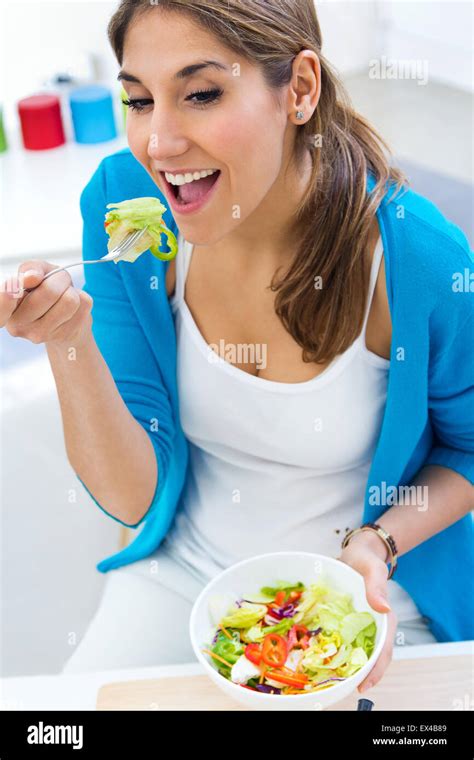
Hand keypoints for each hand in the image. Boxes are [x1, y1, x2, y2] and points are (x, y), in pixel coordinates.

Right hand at [0, 261, 92, 347]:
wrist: (65, 314)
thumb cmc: (45, 288)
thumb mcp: (36, 271)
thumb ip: (30, 269)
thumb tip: (31, 277)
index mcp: (4, 308)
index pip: (2, 306)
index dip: (8, 295)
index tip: (16, 289)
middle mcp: (17, 326)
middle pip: (49, 292)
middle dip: (59, 279)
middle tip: (58, 281)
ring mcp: (41, 335)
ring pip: (70, 301)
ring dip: (71, 290)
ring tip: (64, 295)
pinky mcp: (65, 336)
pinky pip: (83, 306)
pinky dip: (82, 298)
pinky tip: (72, 307)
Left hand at [337, 530, 396, 692]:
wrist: (356, 552)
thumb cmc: (366, 559)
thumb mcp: (372, 568)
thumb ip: (377, 585)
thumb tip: (384, 607)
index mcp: (384, 618)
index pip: (383, 650)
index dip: (375, 670)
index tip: (363, 686)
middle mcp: (372, 626)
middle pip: (369, 657)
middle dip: (358, 675)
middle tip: (341, 689)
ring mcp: (359, 626)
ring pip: (355, 652)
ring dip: (345, 666)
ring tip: (328, 681)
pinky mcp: (346, 622)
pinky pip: (341, 639)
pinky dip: (333, 650)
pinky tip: (319, 658)